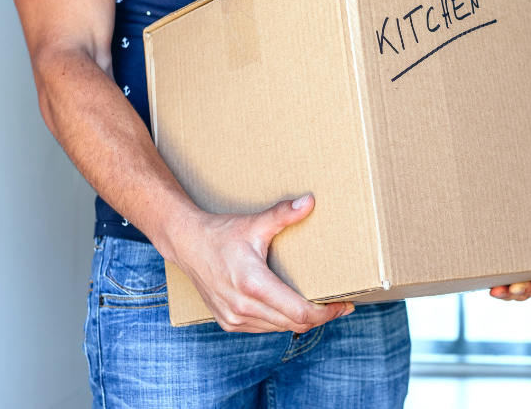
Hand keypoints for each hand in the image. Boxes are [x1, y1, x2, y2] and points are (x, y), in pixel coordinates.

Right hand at [162, 194, 353, 332]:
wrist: (186, 244)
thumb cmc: (221, 233)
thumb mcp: (254, 223)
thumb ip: (283, 214)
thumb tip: (310, 202)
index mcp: (253, 284)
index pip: (299, 312)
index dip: (326, 313)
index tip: (344, 305)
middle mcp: (243, 307)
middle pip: (294, 324)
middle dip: (320, 317)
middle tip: (339, 306)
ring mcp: (234, 318)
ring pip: (280, 328)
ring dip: (301, 321)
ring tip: (320, 307)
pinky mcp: (228, 322)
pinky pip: (264, 328)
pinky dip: (281, 322)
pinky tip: (291, 309)